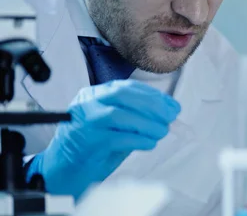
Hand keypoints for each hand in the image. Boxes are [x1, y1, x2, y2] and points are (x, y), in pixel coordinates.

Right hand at [26, 80, 180, 199]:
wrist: (63, 171)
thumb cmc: (93, 147)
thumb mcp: (116, 125)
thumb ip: (138, 116)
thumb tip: (168, 113)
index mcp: (95, 94)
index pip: (128, 87)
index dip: (154, 95)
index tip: (172, 106)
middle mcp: (87, 103)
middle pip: (123, 95)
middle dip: (152, 105)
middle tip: (171, 117)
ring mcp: (84, 121)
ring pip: (120, 115)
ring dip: (147, 124)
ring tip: (161, 132)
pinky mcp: (85, 141)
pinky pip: (116, 137)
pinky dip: (138, 140)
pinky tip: (149, 143)